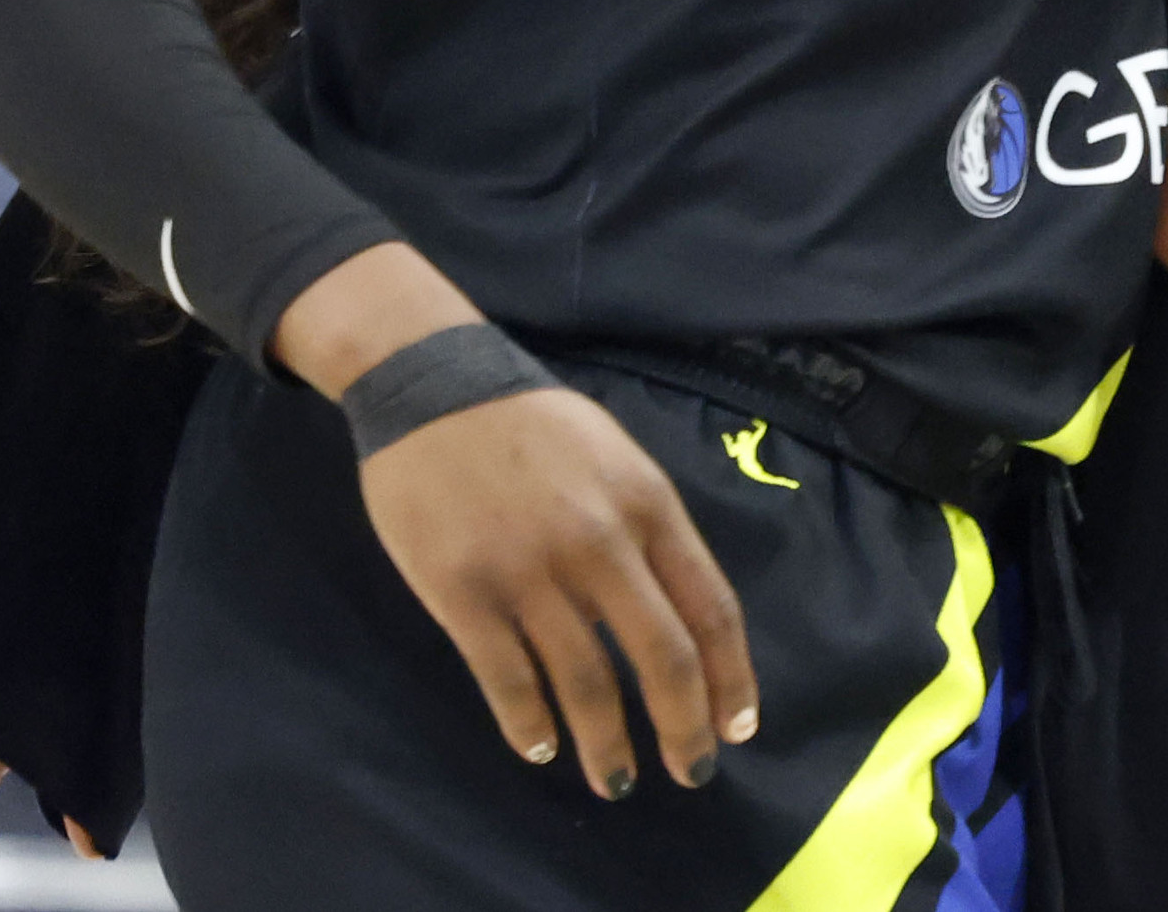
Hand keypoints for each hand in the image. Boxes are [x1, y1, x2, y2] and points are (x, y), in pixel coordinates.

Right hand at [350, 386, 759, 802]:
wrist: (431, 384)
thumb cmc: (533, 425)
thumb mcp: (616, 458)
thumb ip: (649, 531)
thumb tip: (680, 619)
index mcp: (647, 503)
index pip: (710, 607)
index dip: (730, 679)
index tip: (737, 728)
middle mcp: (599, 541)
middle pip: (661, 657)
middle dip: (684, 730)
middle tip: (690, 775)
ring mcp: (528, 570)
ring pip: (585, 684)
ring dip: (608, 747)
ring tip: (618, 782)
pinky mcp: (463, 592)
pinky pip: (507, 680)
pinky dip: (530, 727)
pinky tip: (542, 749)